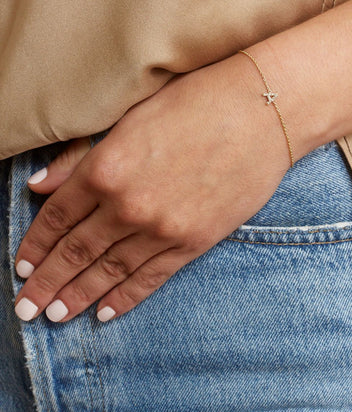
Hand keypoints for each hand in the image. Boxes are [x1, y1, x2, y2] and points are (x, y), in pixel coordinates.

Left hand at [13, 52, 289, 322]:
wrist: (262, 112)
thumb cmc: (198, 101)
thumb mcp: (133, 117)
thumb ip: (82, 156)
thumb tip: (39, 186)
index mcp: (106, 167)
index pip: (57, 217)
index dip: (35, 245)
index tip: (22, 266)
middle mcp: (128, 204)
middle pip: (76, 252)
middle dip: (46, 283)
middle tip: (25, 308)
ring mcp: (162, 227)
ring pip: (109, 271)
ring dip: (79, 296)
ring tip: (56, 316)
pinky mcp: (195, 241)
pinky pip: (151, 277)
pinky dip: (126, 297)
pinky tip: (106, 312)